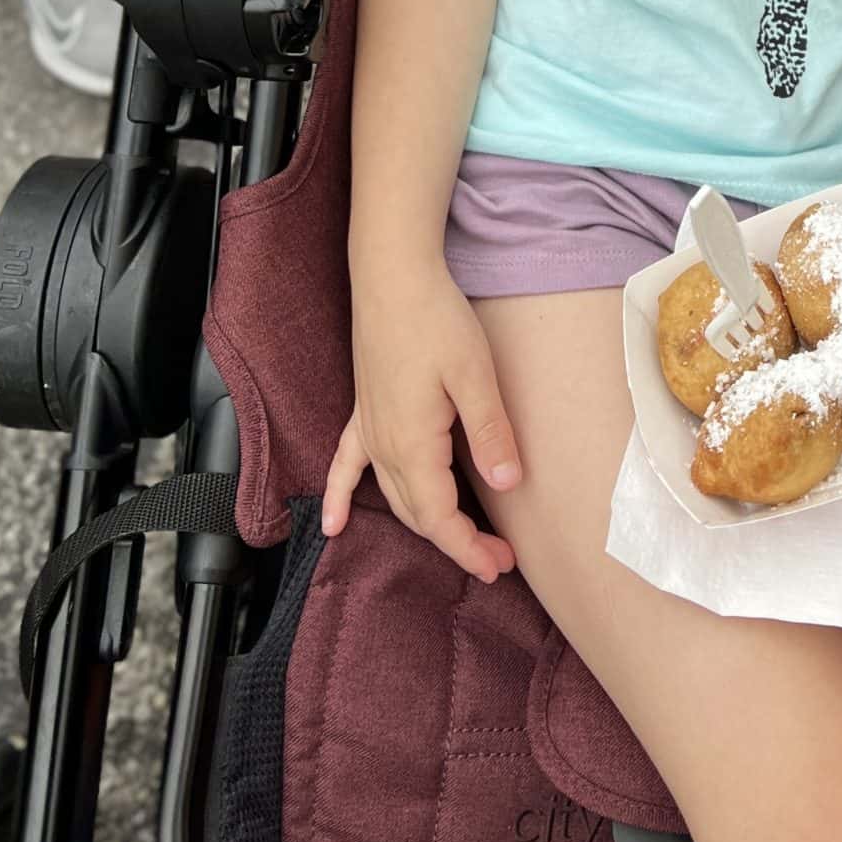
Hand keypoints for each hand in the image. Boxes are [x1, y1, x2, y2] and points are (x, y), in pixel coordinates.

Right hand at [321, 263, 521, 581]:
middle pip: (419, 514)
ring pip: (393, 496)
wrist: (393, 277)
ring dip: (423, 525)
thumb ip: (489, 432)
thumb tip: (507, 483)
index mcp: (412, 444)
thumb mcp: (475, 375)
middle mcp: (384, 447)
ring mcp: (369, 430)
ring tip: (459, 543)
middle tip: (498, 556)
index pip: (440, 518)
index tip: (500, 565)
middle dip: (457, 541)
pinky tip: (333, 525)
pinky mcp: (364, 412)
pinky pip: (345, 466)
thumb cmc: (436, 318)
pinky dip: (340, 498)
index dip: (469, 548)